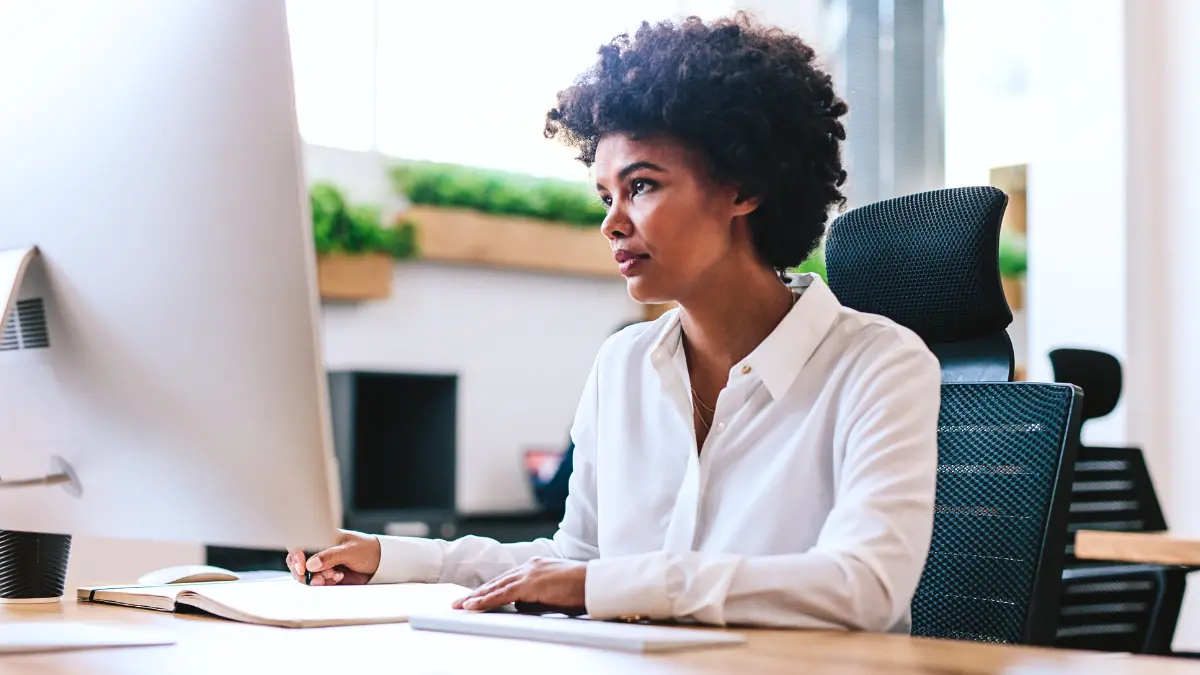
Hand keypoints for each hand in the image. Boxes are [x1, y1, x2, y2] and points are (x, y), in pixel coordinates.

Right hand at [286, 530, 380, 586]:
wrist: (381, 564)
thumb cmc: (367, 549)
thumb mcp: (350, 551)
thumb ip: (330, 556)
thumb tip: (310, 564)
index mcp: (321, 538)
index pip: (298, 545)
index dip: (296, 557)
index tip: (302, 568)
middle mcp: (318, 551)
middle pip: (296, 563)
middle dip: (304, 573)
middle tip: (320, 578)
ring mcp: (321, 564)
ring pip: (305, 575)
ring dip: (316, 579)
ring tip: (334, 575)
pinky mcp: (326, 576)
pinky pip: (316, 583)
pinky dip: (325, 583)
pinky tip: (338, 577)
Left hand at [452, 557, 586, 612]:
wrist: (594, 584)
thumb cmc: (580, 591)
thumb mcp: (554, 595)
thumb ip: (536, 598)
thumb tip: (521, 606)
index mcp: (536, 566)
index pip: (508, 579)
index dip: (491, 589)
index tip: (477, 596)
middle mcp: (530, 566)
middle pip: (498, 581)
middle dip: (478, 593)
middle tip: (460, 602)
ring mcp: (529, 573)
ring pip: (496, 587)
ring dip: (477, 597)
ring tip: (461, 606)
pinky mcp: (530, 584)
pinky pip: (502, 594)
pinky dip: (486, 601)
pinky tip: (473, 606)